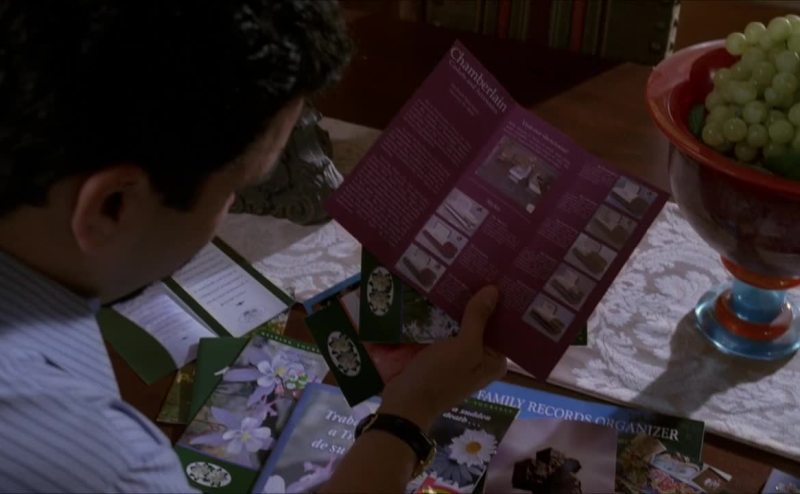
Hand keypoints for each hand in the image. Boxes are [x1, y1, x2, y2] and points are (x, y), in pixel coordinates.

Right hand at [376, 286, 506, 429]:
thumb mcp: (464, 347)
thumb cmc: (440, 376)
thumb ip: (478, 318)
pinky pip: (445, 330)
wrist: (404, 402)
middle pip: (483, 325)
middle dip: (479, 301)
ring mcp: (458, 356)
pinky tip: (440, 291)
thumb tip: (494, 290)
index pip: (505, 328)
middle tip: (479, 267)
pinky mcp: (439, 354)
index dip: (503, 304)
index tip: (501, 276)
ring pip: (462, 325)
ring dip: (460, 305)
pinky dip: (443, 315)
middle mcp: (480, 358)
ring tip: (460, 272)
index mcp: (494, 361)